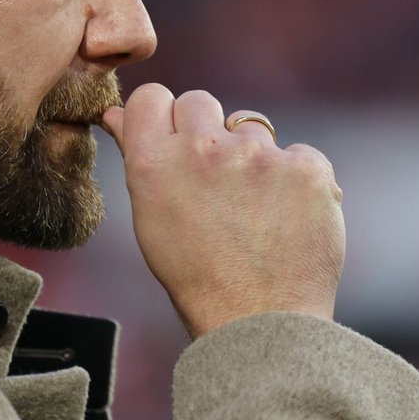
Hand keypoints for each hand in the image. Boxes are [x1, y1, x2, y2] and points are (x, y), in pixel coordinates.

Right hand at [99, 85, 344, 339]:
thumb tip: (113, 115)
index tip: (174, 142)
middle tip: (217, 184)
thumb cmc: (198, 279)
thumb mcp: (151, 220)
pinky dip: (296, 182)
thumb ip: (140, 159)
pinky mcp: (305, 167)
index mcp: (155, 162)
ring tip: (255, 212)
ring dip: (253, 158)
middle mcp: (203, 148)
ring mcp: (258, 154)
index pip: (151, 96)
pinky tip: (288, 219)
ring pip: (252, 128)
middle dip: (207, 133)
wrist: (260, 323)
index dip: (163, 118)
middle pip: (199, 101)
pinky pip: (298, 154)